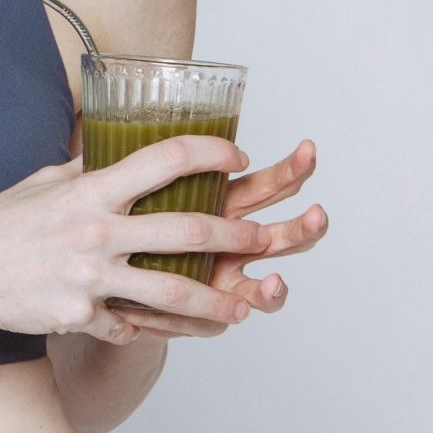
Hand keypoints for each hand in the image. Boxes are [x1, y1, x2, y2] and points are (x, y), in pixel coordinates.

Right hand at [0, 135, 272, 347]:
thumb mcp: (40, 183)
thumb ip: (84, 169)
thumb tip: (115, 148)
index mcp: (89, 190)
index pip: (164, 159)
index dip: (210, 154)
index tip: (236, 158)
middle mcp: (95, 231)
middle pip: (186, 228)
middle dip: (235, 234)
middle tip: (262, 238)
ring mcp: (89, 277)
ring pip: (173, 290)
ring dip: (216, 299)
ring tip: (241, 305)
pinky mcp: (79, 315)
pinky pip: (126, 326)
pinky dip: (142, 328)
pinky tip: (151, 329)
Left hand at [116, 139, 328, 340]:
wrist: (113, 284)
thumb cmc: (130, 229)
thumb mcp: (133, 192)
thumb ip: (136, 166)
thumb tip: (118, 119)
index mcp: (223, 207)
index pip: (265, 186)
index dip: (290, 170)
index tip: (309, 149)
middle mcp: (236, 244)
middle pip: (280, 234)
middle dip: (304, 226)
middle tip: (319, 215)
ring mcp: (227, 278)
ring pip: (266, 281)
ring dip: (277, 284)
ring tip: (278, 282)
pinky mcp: (210, 309)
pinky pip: (229, 313)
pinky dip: (242, 306)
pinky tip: (252, 301)